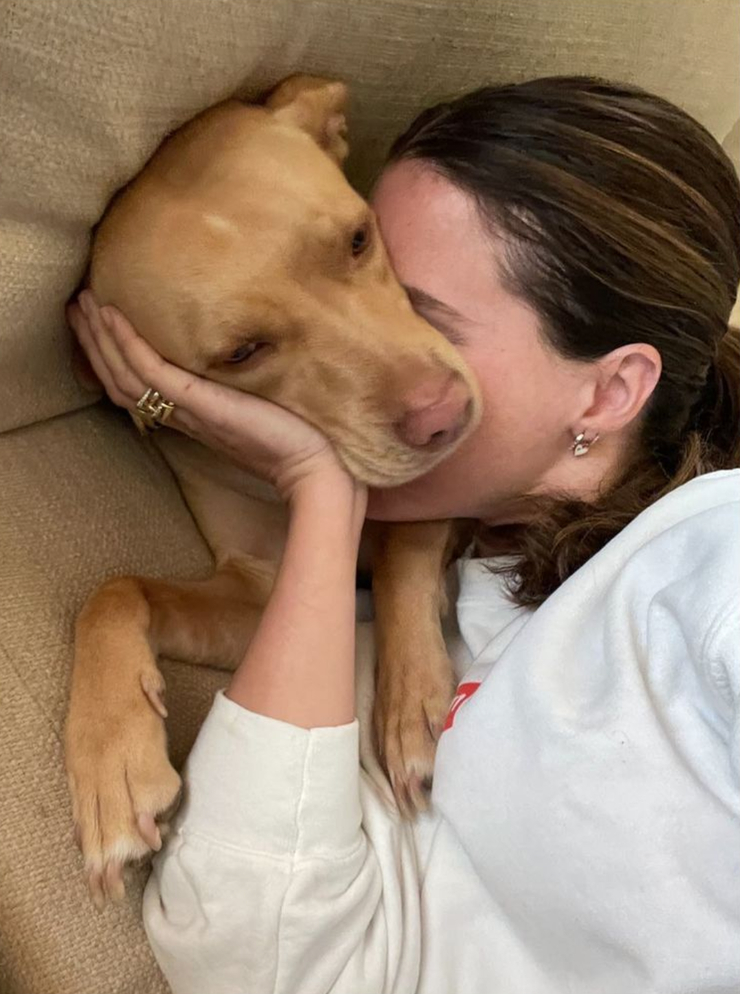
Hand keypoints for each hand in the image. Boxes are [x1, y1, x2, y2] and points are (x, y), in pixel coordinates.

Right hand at [68, 292, 357, 501]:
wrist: (315, 467)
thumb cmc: (299, 440)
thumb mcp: (262, 406)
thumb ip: (244, 388)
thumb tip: (248, 359)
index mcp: (194, 416)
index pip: (139, 385)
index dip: (113, 356)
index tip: (98, 323)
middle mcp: (183, 415)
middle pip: (121, 378)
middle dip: (95, 342)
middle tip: (76, 305)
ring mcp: (189, 410)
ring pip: (126, 374)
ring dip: (101, 338)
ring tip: (84, 303)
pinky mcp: (201, 404)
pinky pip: (152, 372)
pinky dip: (128, 344)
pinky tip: (114, 316)